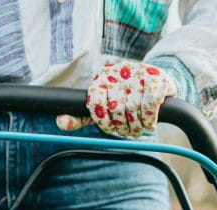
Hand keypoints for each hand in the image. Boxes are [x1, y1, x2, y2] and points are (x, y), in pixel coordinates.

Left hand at [57, 60, 175, 138]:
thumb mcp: (100, 107)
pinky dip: (149, 118)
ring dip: (137, 125)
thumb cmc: (124, 98)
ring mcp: (138, 72)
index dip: (103, 122)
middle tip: (128, 130)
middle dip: (122, 126)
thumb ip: (81, 116)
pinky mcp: (156, 77)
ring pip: (133, 108)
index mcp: (101, 79)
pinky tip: (150, 121)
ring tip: (139, 127)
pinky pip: (149, 104)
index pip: (95, 103)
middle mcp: (118, 72)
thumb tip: (60, 122)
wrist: (155, 81)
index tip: (111, 127)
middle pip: (116, 108)